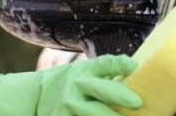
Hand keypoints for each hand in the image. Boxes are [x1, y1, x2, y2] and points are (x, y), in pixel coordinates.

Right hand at [0, 54, 142, 115]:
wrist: (35, 98)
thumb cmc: (72, 84)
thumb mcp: (85, 72)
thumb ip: (107, 73)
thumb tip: (140, 73)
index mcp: (86, 70)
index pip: (104, 64)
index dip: (118, 64)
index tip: (134, 66)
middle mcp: (77, 86)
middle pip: (100, 90)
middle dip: (118, 96)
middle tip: (138, 103)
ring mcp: (68, 106)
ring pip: (93, 112)